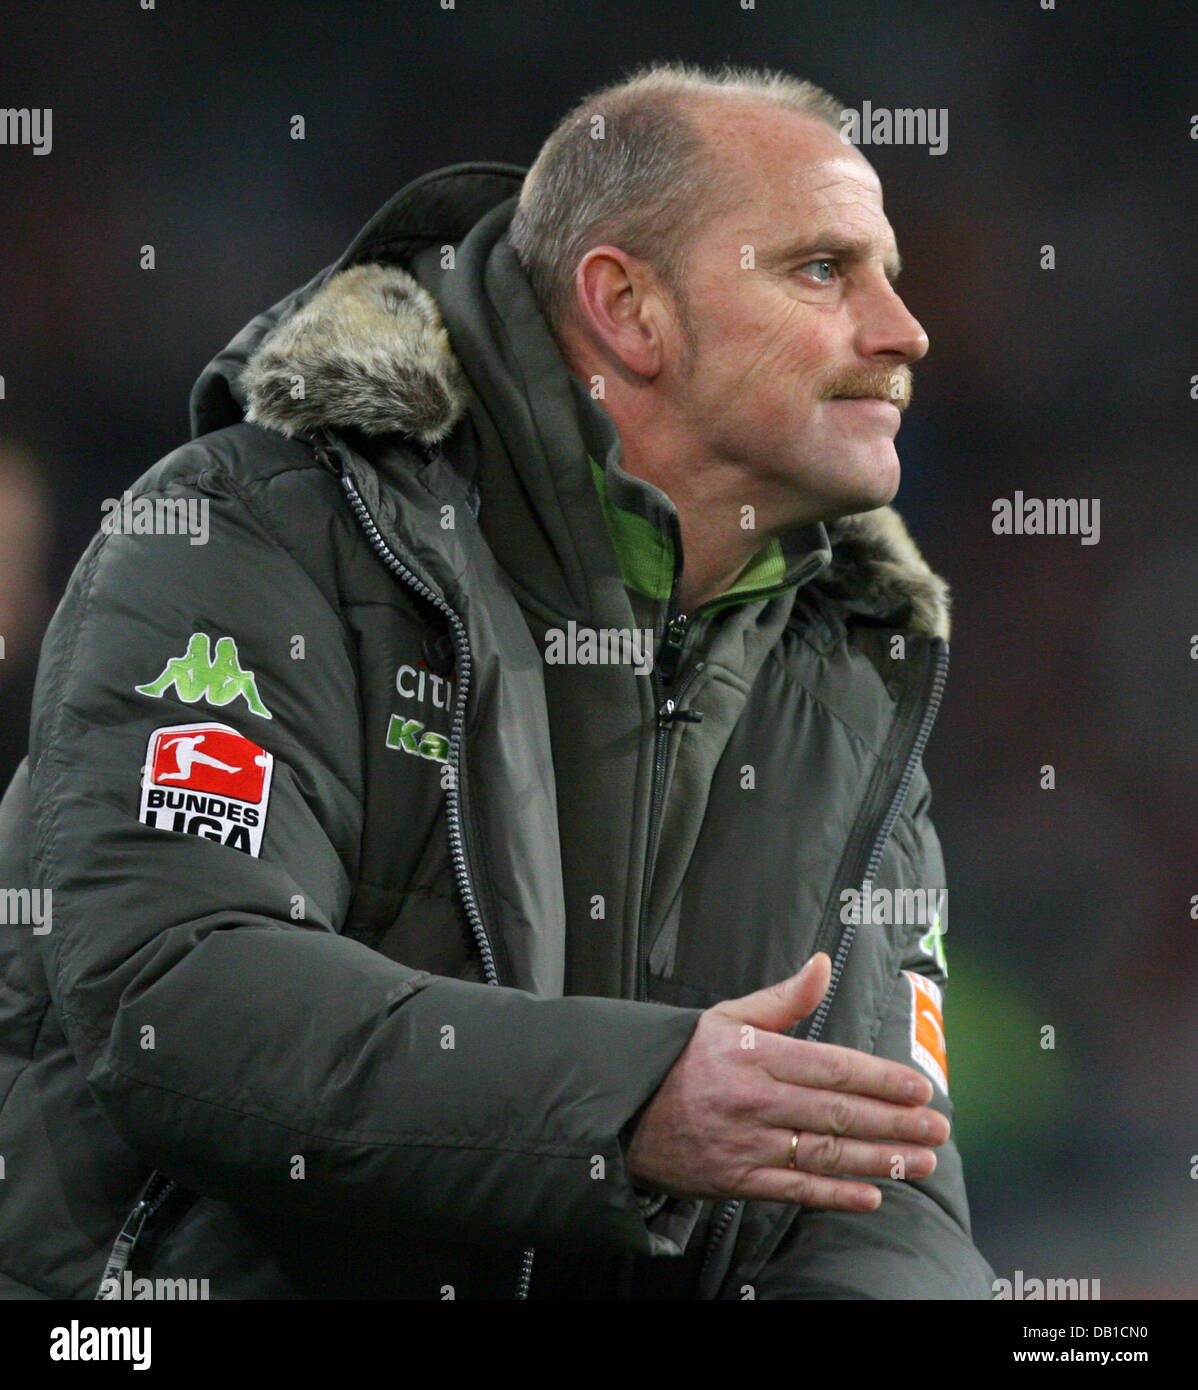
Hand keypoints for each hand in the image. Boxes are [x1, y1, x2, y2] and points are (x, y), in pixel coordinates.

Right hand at [625, 952, 948, 1210]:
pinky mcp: (738, 1180)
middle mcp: (756, 1101)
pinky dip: (837, 1195)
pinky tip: (872, 1196)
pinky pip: (797, 1189)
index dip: (880, 1079)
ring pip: (826, 1154)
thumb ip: (783, 998)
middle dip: (895, 1121)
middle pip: (839, 1113)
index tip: (917, 1087)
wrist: (626, 1110)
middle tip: (937, 1126)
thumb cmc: (683, 1060)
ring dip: (881, 1160)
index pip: (832, 1066)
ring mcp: (748, 1144)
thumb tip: (821, 964)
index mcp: (756, 1055)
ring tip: (922, 1161)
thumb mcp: (727, 1016)